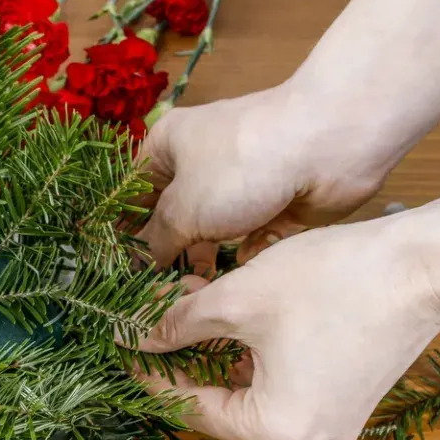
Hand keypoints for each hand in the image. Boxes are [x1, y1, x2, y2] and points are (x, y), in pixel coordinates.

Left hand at [130, 202, 439, 439]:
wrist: (423, 264)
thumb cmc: (333, 282)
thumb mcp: (236, 300)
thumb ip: (175, 324)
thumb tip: (132, 336)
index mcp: (275, 432)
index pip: (190, 408)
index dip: (151, 375)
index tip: (123, 349)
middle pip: (220, 402)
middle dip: (185, 354)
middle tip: (158, 315)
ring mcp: (331, 426)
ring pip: (250, 390)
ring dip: (217, 348)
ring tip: (193, 300)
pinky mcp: (346, 402)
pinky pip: (282, 386)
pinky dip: (253, 355)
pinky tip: (234, 315)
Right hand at [136, 86, 386, 269]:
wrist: (328, 145)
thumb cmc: (241, 165)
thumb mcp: (183, 209)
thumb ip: (155, 242)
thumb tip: (136, 266)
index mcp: (166, 147)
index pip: (129, 193)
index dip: (118, 231)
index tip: (111, 270)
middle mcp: (198, 162)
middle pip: (168, 216)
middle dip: (161, 253)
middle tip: (149, 292)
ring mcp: (237, 184)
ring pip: (207, 231)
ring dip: (199, 260)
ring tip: (188, 294)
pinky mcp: (272, 204)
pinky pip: (245, 239)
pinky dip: (239, 258)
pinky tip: (232, 281)